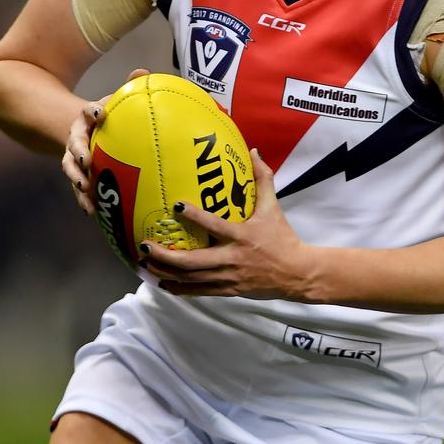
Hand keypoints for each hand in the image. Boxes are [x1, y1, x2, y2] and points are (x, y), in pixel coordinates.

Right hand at [61, 68, 149, 214]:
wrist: (87, 129)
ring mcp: (74, 157)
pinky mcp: (78, 174)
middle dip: (77, 151)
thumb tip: (143, 71)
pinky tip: (91, 211)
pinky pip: (78, 188)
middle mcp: (77, 136)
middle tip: (85, 160)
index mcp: (88, 116)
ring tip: (84, 188)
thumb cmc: (110, 115)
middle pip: (73, 142)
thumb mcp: (117, 100)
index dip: (93, 111)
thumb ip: (131, 87)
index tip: (101, 114)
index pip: (88, 111)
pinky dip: (83, 198)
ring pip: (70, 167)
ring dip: (76, 178)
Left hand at [140, 149, 316, 300]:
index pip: (214, 224)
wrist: (297, 273)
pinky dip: (179, 288)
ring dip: (166, 272)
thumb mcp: (273, 207)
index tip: (175, 206)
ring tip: (146, 263)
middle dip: (165, 255)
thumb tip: (253, 152)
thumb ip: (262, 179)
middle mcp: (231, 258)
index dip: (194, 216)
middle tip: (145, 246)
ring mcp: (228, 277)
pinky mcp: (229, 290)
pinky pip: (199, 291)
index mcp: (242, 235)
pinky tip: (163, 284)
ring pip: (191, 278)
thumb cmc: (283, 238)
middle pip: (192, 261)